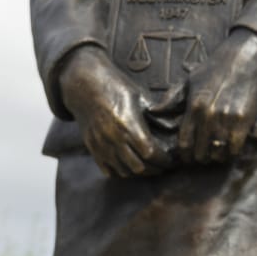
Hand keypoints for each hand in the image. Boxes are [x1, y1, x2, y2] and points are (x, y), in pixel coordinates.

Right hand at [58, 46, 169, 176]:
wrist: (84, 83)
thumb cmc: (115, 86)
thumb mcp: (139, 97)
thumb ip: (153, 116)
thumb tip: (170, 129)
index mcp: (129, 125)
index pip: (151, 153)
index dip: (163, 160)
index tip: (171, 160)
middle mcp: (114, 138)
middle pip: (139, 167)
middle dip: (154, 169)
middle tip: (163, 167)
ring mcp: (101, 144)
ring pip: (123, 171)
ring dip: (138, 172)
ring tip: (148, 167)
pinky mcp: (91, 146)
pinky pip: (107, 169)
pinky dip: (120, 171)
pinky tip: (129, 167)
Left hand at [177, 30, 256, 165]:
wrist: (245, 59)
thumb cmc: (215, 69)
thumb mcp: (190, 80)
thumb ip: (172, 98)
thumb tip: (152, 112)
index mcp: (193, 106)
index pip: (184, 142)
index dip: (185, 155)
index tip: (188, 158)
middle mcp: (208, 115)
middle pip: (200, 151)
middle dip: (201, 157)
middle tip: (203, 158)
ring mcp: (226, 118)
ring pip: (218, 153)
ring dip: (217, 157)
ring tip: (217, 156)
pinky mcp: (243, 120)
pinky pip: (235, 147)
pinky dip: (232, 152)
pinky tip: (231, 149)